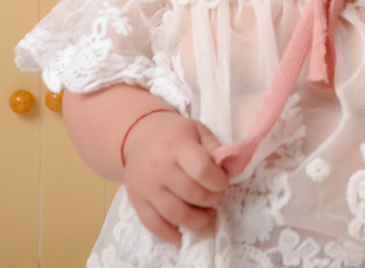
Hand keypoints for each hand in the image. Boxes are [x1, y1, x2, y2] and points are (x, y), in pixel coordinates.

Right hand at [122, 110, 229, 243]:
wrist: (138, 136)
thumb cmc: (174, 134)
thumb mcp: (197, 131)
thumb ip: (215, 148)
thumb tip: (228, 169)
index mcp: (178, 147)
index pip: (203, 171)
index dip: (219, 181)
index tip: (223, 181)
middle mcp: (160, 169)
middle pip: (193, 195)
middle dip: (212, 199)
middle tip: (216, 196)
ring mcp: (147, 187)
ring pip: (176, 214)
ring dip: (198, 220)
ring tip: (208, 215)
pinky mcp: (137, 202)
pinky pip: (153, 225)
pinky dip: (170, 234)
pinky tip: (182, 233)